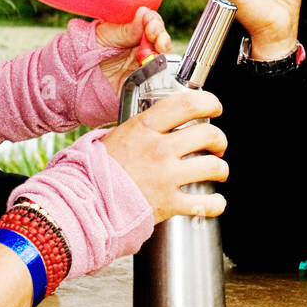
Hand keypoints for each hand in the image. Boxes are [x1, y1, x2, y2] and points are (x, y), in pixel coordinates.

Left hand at [94, 6, 172, 93]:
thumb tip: (144, 13)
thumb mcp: (106, 35)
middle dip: (161, 36)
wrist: (79, 74)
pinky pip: (158, 77)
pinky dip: (162, 70)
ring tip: (159, 46)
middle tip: (155, 35)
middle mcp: (143, 48)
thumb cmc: (91, 50)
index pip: (152, 24)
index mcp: (135, 33)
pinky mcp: (144, 82)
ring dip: (164, 50)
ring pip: (164, 57)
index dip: (154, 22)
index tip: (149, 23)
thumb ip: (126, 29)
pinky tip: (157, 64)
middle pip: (162, 40)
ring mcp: (145, 65)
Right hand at [98, 89, 227, 223]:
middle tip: (217, 144)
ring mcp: (166, 177)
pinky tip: (216, 201)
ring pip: (213, 167)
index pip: (188, 104)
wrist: (85, 202)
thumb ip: (141, 127)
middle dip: (219, 139)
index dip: (210, 102)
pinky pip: (205, 203)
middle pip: (208, 134)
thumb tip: (157, 118)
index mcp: (145, 127)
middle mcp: (159, 149)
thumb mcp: (116, 135)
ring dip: (221, 168)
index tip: (215, 107)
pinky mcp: (169, 204)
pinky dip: (216, 203)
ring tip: (218, 171)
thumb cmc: (95, 169)